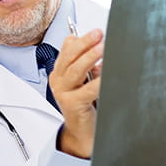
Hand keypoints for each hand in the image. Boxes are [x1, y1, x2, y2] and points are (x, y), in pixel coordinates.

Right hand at [50, 28, 103, 158]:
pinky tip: (107, 75)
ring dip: (89, 57)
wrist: (83, 133)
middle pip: (69, 56)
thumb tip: (101, 50)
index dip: (80, 39)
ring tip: (102, 48)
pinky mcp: (72, 104)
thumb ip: (91, 68)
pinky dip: (98, 81)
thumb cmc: (86, 106)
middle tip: (99, 34)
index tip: (96, 32)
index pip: (66, 50)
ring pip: (75, 69)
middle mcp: (58, 81)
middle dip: (84, 43)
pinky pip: (87, 89)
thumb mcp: (87, 82)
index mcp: (60, 73)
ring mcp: (63, 92)